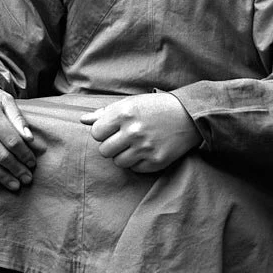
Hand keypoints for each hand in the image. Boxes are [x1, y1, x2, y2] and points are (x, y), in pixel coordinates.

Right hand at [0, 76, 38, 190]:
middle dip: (16, 169)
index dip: (24, 155)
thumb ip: (18, 118)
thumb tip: (30, 140)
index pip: (12, 141)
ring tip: (15, 185)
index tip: (32, 163)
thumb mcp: (4, 99)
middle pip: (0, 155)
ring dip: (2, 177)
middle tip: (27, 179)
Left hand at [80, 93, 198, 172]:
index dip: (103, 133)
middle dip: (111, 146)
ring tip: (135, 145)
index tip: (113, 130)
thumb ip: (104, 113)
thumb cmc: (155, 107)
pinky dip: (137, 163)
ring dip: (124, 156)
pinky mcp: (157, 161)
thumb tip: (83, 120)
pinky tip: (146, 151)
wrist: (190, 115)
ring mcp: (146, 148)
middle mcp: (133, 131)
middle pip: (105, 151)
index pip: (96, 133)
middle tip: (124, 139)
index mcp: (124, 113)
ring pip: (118, 162)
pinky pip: (135, 169)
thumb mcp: (129, 103)